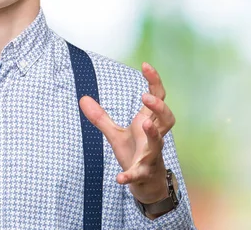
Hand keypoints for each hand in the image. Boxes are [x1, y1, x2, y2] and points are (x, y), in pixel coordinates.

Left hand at [79, 62, 174, 205]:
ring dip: (153, 134)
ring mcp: (152, 156)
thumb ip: (101, 117)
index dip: (154, 81)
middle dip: (159, 107)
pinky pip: (139, 173)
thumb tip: (82, 98)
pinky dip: (130, 175)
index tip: (145, 65)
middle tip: (145, 96)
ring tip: (144, 125)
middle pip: (167, 118)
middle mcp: (155, 137)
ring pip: (159, 143)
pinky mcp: (144, 173)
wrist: (146, 185)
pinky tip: (119, 177)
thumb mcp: (115, 134)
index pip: (158, 98)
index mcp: (149, 123)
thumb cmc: (135, 153)